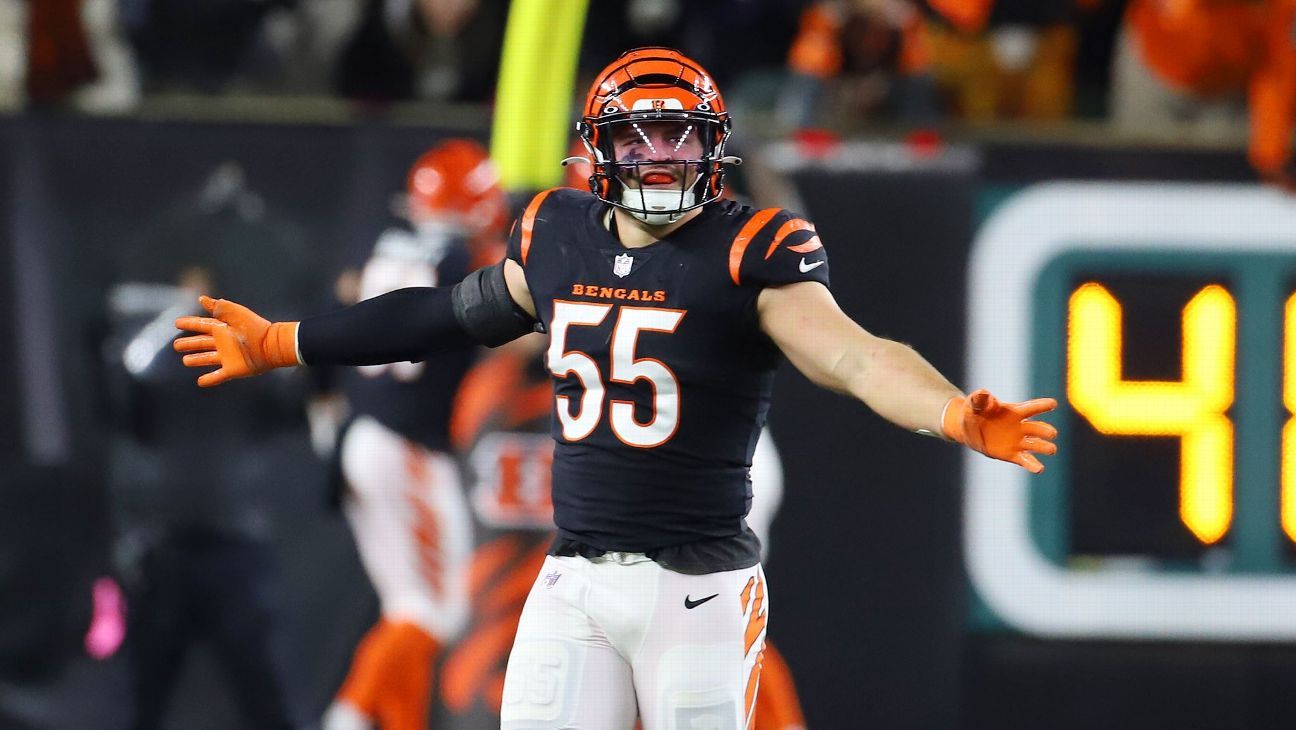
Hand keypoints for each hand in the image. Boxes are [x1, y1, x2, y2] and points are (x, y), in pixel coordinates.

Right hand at [173, 295, 298, 386]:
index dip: (190, 324)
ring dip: (196, 359)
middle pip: (201, 343)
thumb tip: (201, 299)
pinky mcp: (232, 370)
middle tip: (176, 345)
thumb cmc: (253, 327)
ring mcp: (227, 357)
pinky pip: (217, 376)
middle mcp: (223, 343)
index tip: (177, 323)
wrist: (270, 345)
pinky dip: (209, 379)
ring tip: (185, 361)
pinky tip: (200, 382)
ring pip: (207, 358)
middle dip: (189, 344)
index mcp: (222, 329)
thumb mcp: (235, 313)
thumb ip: (219, 307)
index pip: (201, 325)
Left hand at [942, 389, 1057, 473]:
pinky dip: (1033, 465)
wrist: (967, 428)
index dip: (1042, 405)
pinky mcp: (1012, 455)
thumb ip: (979, 399)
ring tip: (1052, 450)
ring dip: (1045, 447)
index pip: (1031, 408)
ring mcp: (1018, 442)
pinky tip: (1039, 469)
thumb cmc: (974, 411)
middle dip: (1046, 431)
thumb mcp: (974, 403)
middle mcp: (1020, 427)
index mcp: (1014, 412)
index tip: (1053, 404)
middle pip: (1038, 428)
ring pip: (1036, 445)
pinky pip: (1025, 460)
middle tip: (1051, 434)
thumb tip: (984, 394)